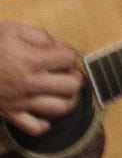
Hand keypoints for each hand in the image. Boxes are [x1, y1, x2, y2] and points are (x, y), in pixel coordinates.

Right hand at [0, 21, 82, 135]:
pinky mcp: (10, 116)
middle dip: (74, 77)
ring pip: (60, 109)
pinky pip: (36, 128)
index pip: (69, 58)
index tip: (61, 55)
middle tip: (67, 74)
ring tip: (63, 92)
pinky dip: (45, 122)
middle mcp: (31, 84)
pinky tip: (44, 111)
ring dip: (68, 100)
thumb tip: (57, 46)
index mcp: (33, 61)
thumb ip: (39, 35)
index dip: (68, 54)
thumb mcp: (12, 30)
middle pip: (72, 86)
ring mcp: (21, 102)